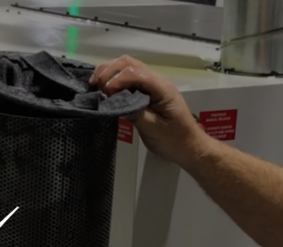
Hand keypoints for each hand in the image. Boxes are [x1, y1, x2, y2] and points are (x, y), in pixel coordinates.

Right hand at [90, 55, 207, 165]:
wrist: (188, 146)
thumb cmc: (174, 139)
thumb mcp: (153, 128)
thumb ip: (135, 112)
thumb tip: (114, 102)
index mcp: (161, 87)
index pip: (134, 73)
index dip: (116, 80)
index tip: (104, 94)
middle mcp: (156, 80)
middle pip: (128, 63)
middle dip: (108, 71)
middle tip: (94, 86)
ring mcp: (151, 84)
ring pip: (127, 67)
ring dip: (109, 72)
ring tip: (95, 85)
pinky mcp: (146, 91)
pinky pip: (128, 78)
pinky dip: (113, 79)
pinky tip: (104, 89)